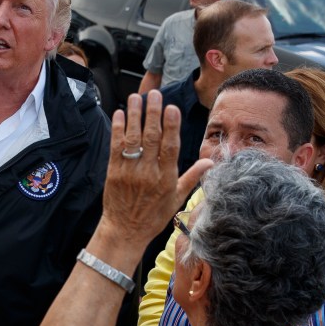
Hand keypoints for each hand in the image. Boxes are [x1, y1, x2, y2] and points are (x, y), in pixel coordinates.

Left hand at [97, 91, 211, 245]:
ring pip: (133, 139)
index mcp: (166, 178)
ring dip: (134, 116)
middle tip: (155, 95)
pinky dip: (117, 129)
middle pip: (152, 138)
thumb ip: (192, 177)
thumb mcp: (177, 199)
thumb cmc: (153, 216)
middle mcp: (148, 173)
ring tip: (136, 98)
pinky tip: (119, 114)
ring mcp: (130, 172)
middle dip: (153, 114)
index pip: (170, 148)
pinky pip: (115, 147)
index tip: (172, 108)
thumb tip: (211, 162)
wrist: (125, 231)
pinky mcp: (113, 172)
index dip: (171, 127)